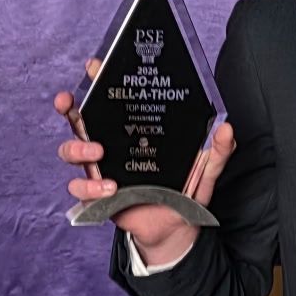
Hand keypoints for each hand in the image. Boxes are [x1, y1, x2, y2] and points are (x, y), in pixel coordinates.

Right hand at [52, 60, 236, 267]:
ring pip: (70, 151)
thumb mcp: (204, 170)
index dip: (97, 81)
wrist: (176, 228)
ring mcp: (99, 170)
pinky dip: (90, 185)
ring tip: (99, 152)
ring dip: (78, 147)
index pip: (110, 101)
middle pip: (78, 121)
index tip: (94, 66)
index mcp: (131, 132)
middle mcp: (110, 146)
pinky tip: (110, 187)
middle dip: (69, 107)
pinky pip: (79, 187)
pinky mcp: (96, 195)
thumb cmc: (184, 192)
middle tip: (70, 102)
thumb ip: (216, 151)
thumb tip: (227, 128)